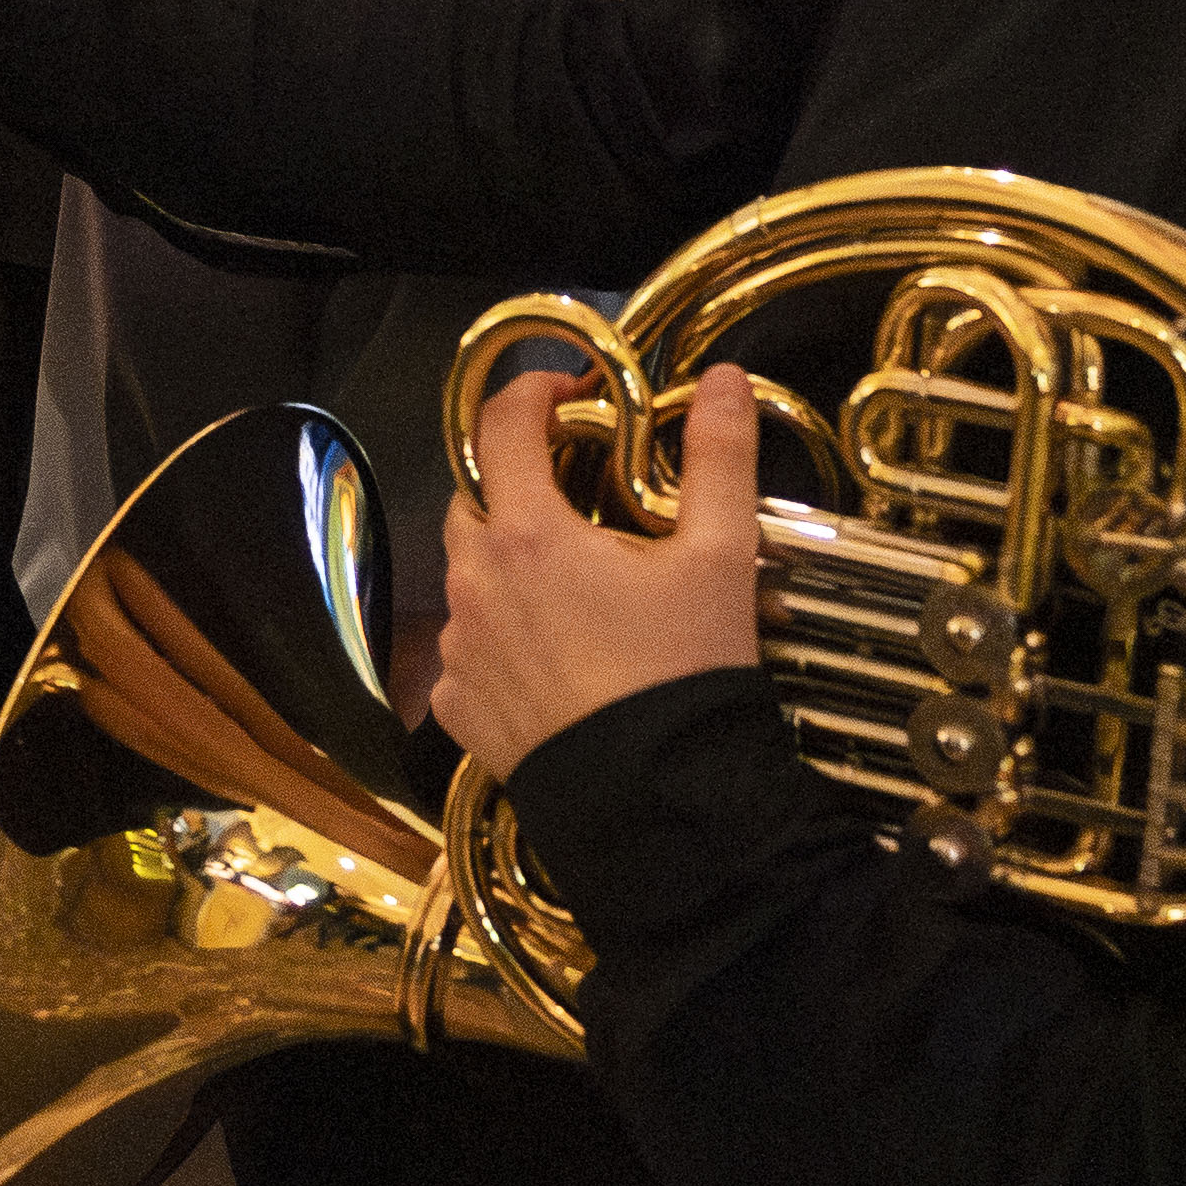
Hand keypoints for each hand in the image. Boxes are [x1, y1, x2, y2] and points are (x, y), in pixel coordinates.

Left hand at [428, 368, 762, 781]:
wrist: (658, 805)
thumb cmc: (685, 674)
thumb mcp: (721, 558)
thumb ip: (720, 458)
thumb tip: (726, 380)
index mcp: (527, 533)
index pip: (500, 427)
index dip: (532, 394)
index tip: (572, 395)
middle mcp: (475, 583)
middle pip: (475, 501)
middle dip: (518, 484)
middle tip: (581, 497)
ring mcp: (460, 651)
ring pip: (470, 577)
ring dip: (509, 564)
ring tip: (578, 585)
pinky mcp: (458, 709)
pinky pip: (468, 652)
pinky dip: (503, 639)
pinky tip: (557, 657)